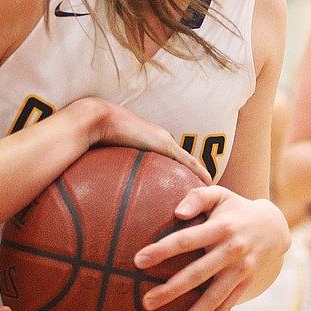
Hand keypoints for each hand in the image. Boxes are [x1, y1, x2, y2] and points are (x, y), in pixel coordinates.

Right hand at [72, 97, 210, 184]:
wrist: (99, 120)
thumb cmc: (99, 135)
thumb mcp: (110, 156)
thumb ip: (114, 168)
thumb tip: (105, 186)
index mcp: (150, 142)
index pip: (172, 158)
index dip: (183, 171)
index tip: (190, 184)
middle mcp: (161, 140)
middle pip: (184, 160)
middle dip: (195, 174)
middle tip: (206, 191)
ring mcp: (164, 141)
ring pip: (188, 161)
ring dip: (199, 175)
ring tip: (211, 190)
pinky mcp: (164, 144)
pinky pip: (186, 161)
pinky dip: (197, 171)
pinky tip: (208, 182)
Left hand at [133, 186, 288, 310]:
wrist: (273, 227)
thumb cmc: (235, 209)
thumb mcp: (219, 195)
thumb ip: (197, 198)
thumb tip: (177, 213)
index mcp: (221, 227)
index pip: (187, 240)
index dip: (162, 250)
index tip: (138, 260)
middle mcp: (232, 251)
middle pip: (198, 274)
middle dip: (172, 290)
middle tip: (146, 302)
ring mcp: (240, 272)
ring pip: (213, 299)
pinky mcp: (244, 286)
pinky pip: (225, 308)